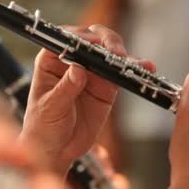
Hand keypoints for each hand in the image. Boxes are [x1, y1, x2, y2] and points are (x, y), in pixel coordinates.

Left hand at [20, 24, 154, 176]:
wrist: (57, 150)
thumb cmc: (43, 126)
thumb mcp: (50, 108)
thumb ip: (64, 89)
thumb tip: (78, 70)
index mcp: (50, 60)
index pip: (66, 39)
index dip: (80, 37)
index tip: (92, 44)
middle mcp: (72, 60)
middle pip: (92, 40)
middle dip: (105, 42)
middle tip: (115, 53)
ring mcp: (91, 72)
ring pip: (109, 53)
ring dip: (123, 55)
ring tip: (135, 63)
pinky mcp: (106, 86)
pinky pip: (121, 74)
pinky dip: (134, 71)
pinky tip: (146, 68)